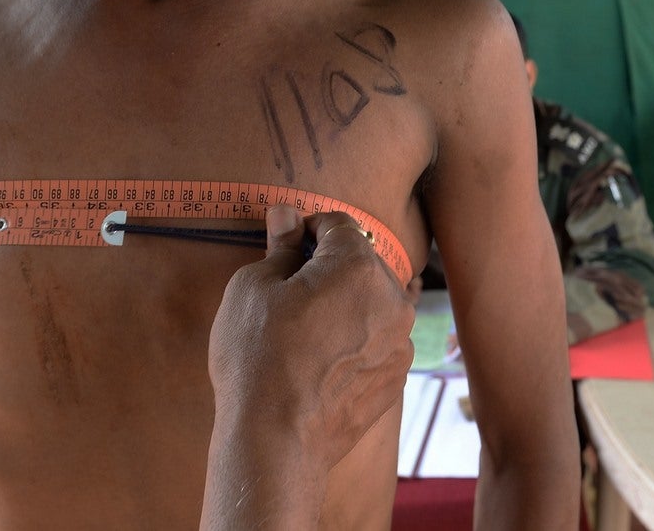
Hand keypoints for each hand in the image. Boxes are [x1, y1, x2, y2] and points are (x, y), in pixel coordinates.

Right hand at [203, 205, 413, 529]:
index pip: (337, 225)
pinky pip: (376, 341)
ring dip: (345, 305)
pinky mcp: (396, 378)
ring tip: (305, 331)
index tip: (283, 246)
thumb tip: (286, 214)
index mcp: (360, 266)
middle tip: (288, 293)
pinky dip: (354, 340)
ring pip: (371, 304)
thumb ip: (280, 246)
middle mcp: (393, 299)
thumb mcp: (254, 287)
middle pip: (360, 263)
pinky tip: (321, 360)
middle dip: (329, 268)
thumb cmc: (258, 356)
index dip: (305, 230)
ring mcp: (400, 342)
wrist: (275, 438)